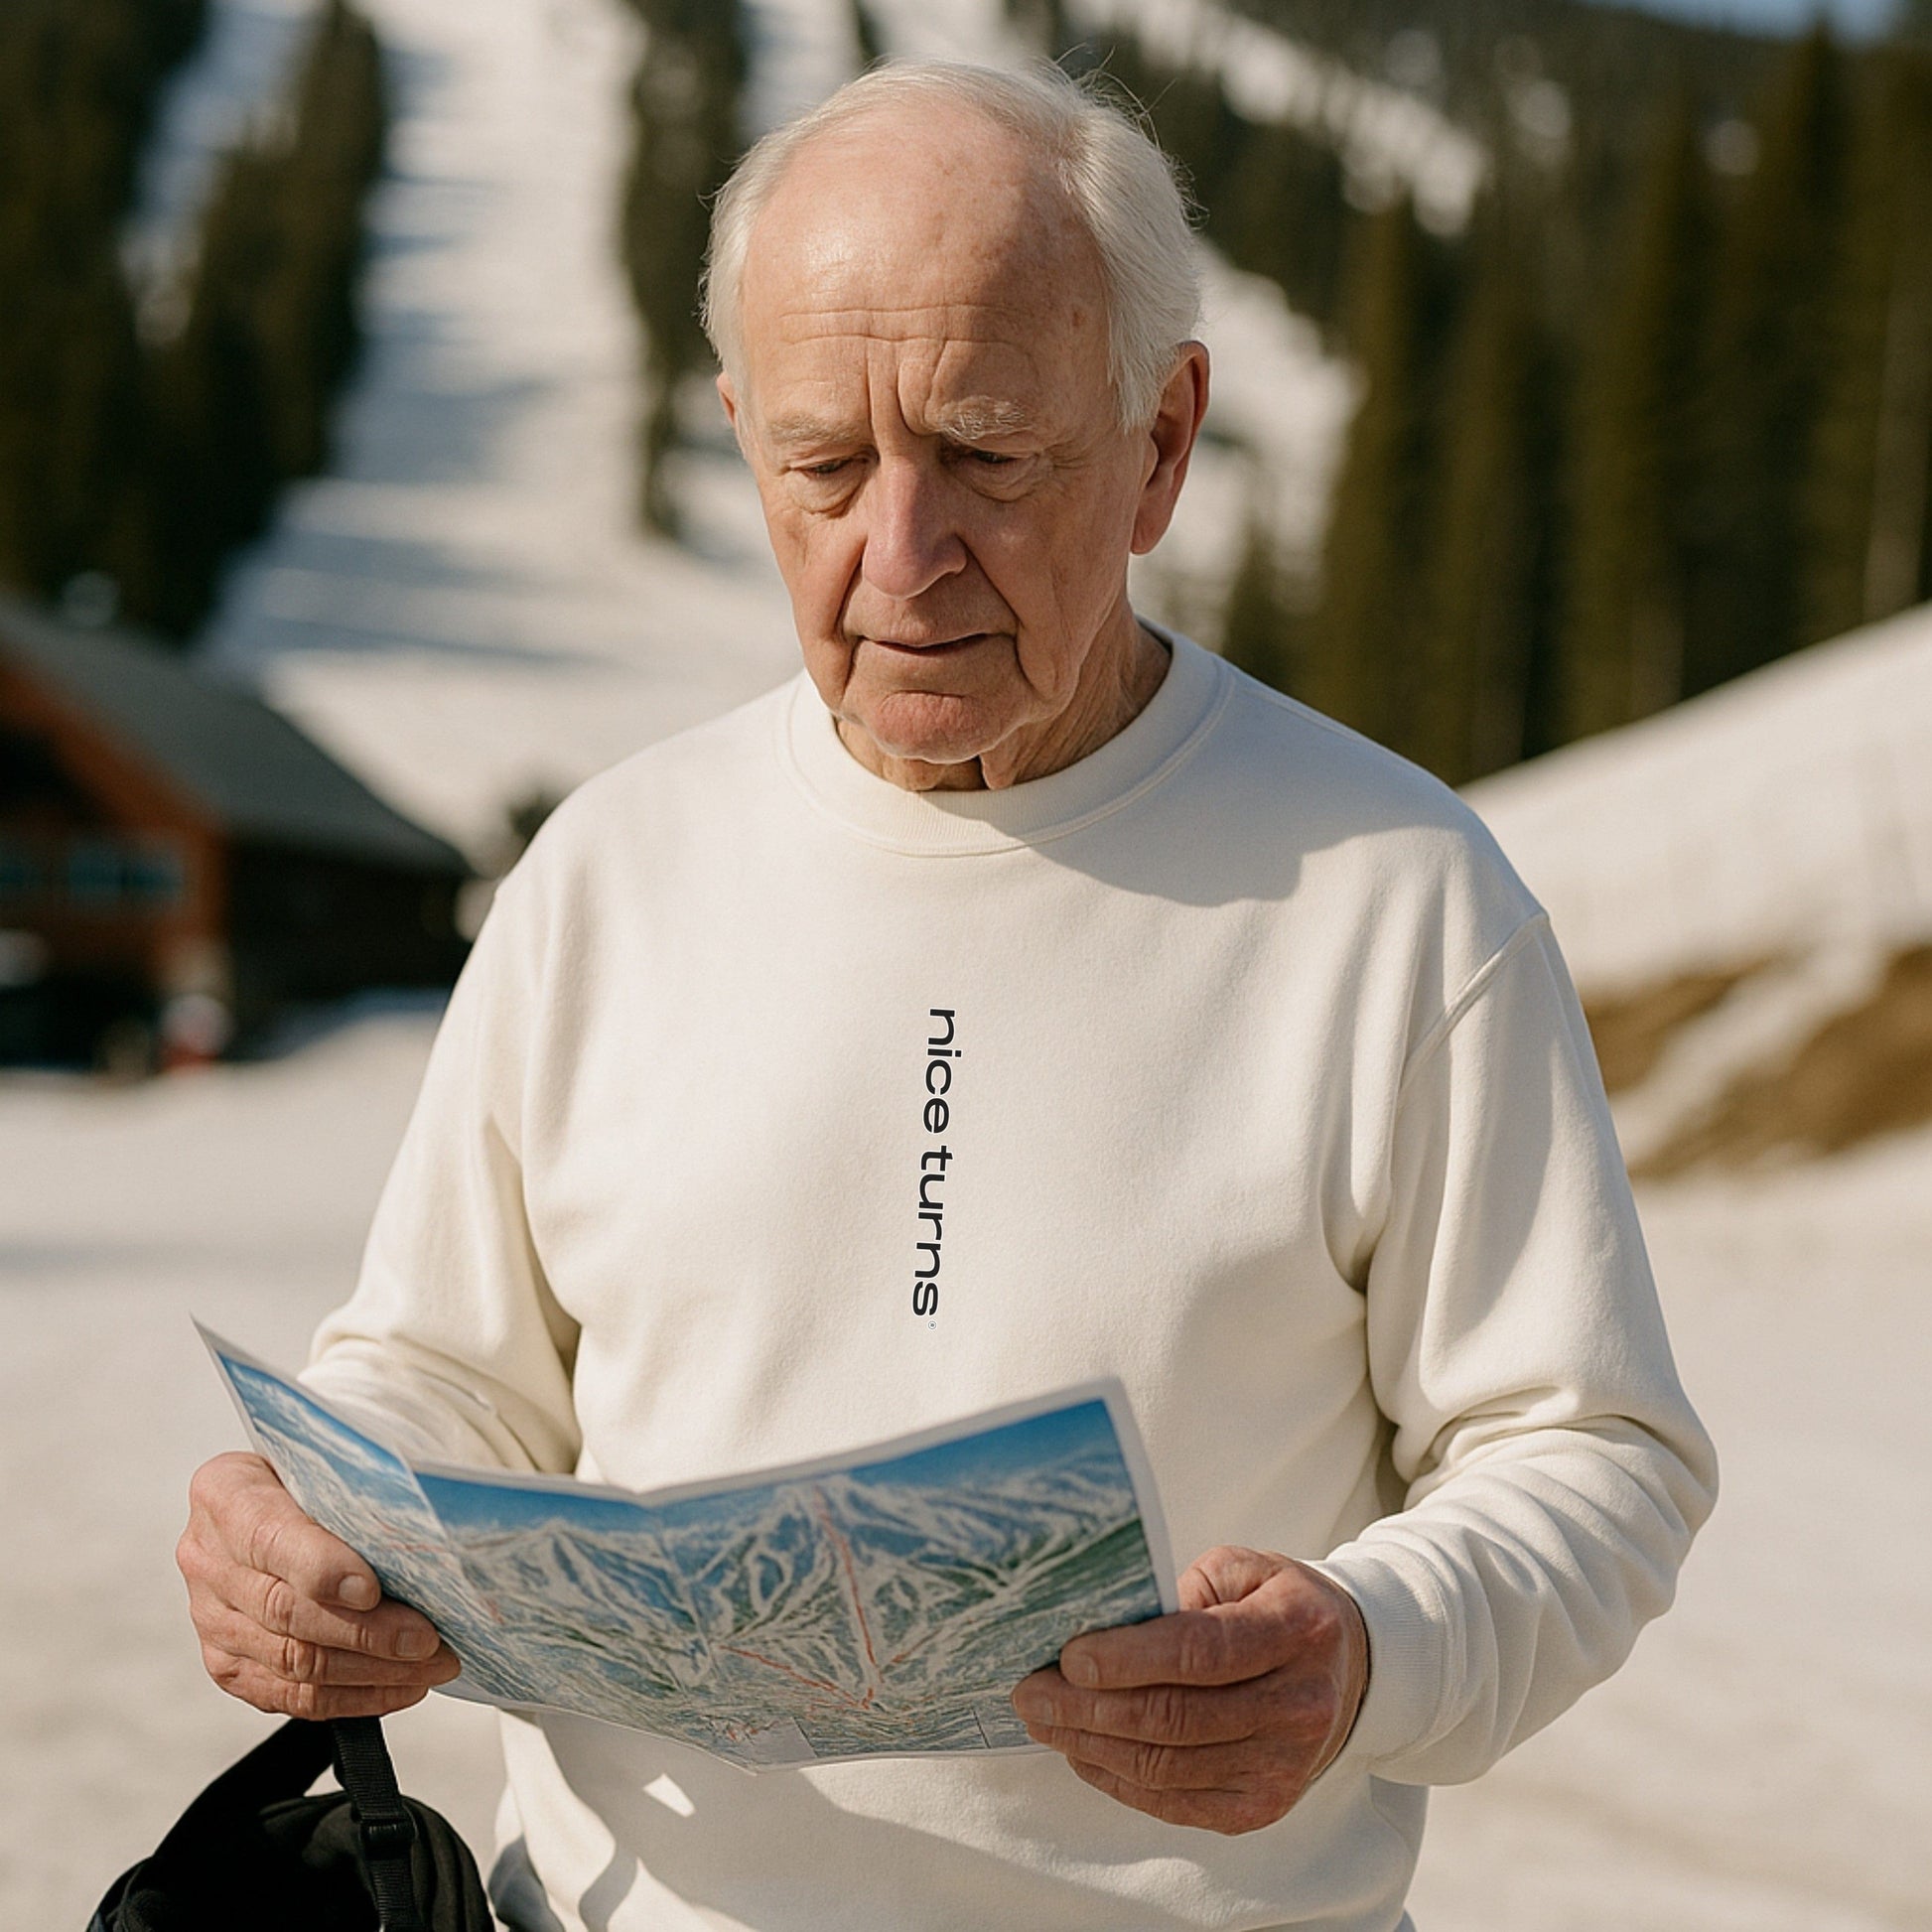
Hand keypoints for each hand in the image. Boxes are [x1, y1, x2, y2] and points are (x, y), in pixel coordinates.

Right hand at [177, 1451, 459, 1719]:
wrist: (266, 1500)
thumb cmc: (307, 1472)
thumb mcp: (321, 1457)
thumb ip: (350, 1487)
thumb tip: (421, 1527)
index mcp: (225, 1495)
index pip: (270, 1538)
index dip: (322, 1569)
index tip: (373, 1589)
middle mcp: (207, 1560)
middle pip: (286, 1611)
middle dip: (366, 1632)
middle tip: (427, 1639)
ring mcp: (211, 1619)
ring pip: (292, 1662)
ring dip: (370, 1672)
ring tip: (429, 1666)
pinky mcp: (227, 1665)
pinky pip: (290, 1695)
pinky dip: (352, 1697)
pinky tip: (400, 1686)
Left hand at [1011, 1544, 1368, 1833]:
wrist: (1346, 1669)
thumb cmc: (1278, 1607)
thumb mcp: (1242, 1570)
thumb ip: (1182, 1593)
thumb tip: (1103, 1625)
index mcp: (1296, 1629)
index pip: (1201, 1652)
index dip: (1128, 1658)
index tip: (1069, 1656)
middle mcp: (1299, 1705)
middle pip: (1176, 1717)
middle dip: (1089, 1706)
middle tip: (1030, 1691)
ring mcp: (1283, 1765)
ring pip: (1167, 1766)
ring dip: (1091, 1745)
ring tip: (1042, 1719)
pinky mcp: (1262, 1806)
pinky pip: (1175, 1801)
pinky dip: (1118, 1779)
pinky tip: (1082, 1751)